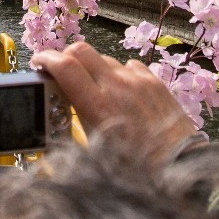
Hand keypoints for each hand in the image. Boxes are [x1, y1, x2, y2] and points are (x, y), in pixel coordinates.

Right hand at [32, 42, 200, 168]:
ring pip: (105, 59)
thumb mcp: (95, 150)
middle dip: (65, 56)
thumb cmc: (136, 168)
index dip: (46, 59)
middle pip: (81, 50)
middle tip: (60, 71)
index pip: (64, 65)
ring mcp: (138, 81)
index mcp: (97, 106)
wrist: (179, 168)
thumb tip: (59, 110)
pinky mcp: (155, 82)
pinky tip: (121, 92)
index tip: (39, 64)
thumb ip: (75, 124)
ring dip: (93, 68)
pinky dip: (119, 74)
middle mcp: (117, 86)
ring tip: (93, 90)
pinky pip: (129, 67)